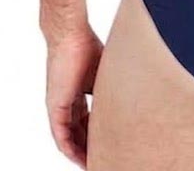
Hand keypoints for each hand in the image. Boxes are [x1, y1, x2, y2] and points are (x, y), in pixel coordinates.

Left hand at [45, 27, 103, 167]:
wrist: (71, 35)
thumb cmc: (87, 45)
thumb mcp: (105, 72)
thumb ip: (114, 84)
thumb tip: (138, 91)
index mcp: (79, 93)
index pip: (88, 121)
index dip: (98, 134)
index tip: (110, 144)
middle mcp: (67, 103)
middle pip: (79, 133)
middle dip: (91, 148)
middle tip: (104, 159)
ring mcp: (60, 106)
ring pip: (69, 138)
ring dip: (80, 153)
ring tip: (93, 164)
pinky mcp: (55, 107)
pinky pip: (61, 136)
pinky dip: (70, 149)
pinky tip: (80, 159)